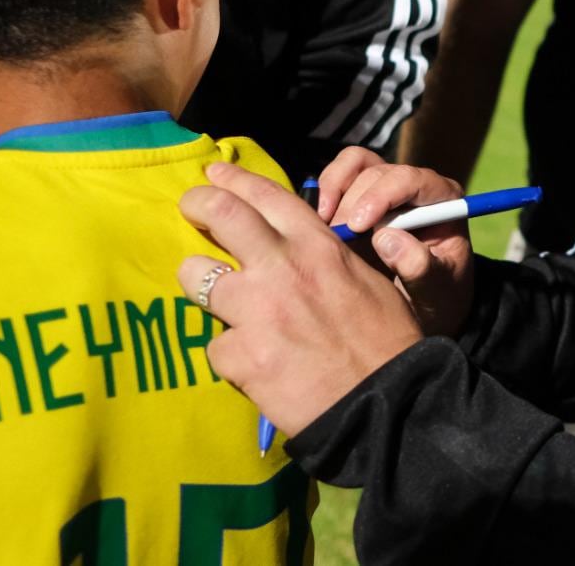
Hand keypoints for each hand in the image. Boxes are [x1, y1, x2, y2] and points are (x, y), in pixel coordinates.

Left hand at [177, 161, 423, 437]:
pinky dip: (230, 355)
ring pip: (196, 277)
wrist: (384, 402)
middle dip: (197, 203)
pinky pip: (216, 346)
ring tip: (209, 296)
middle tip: (189, 206)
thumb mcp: (366, 281)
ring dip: (199, 284)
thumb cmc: (386, 341)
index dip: (234, 179)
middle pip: (221, 214)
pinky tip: (250, 365)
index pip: (267, 195)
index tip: (213, 173)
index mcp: (317, 246)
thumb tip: (294, 252)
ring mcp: (257, 310)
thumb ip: (325, 260)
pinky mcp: (241, 356)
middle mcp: (282, 268)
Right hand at [317, 146, 474, 337]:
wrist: (426, 305)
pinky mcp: (362, 193)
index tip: (358, 226)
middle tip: (337, 240)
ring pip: (354, 165)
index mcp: (444, 199)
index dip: (382, 195)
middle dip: (353, 204)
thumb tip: (386, 239)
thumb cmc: (439, 295)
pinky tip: (319, 223)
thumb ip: (420, 266)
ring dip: (333, 192)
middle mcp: (415, 185)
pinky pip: (339, 175)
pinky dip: (325, 192)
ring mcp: (387, 186)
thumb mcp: (438, 290)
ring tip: (325, 229)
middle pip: (378, 173)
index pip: (412, 179)